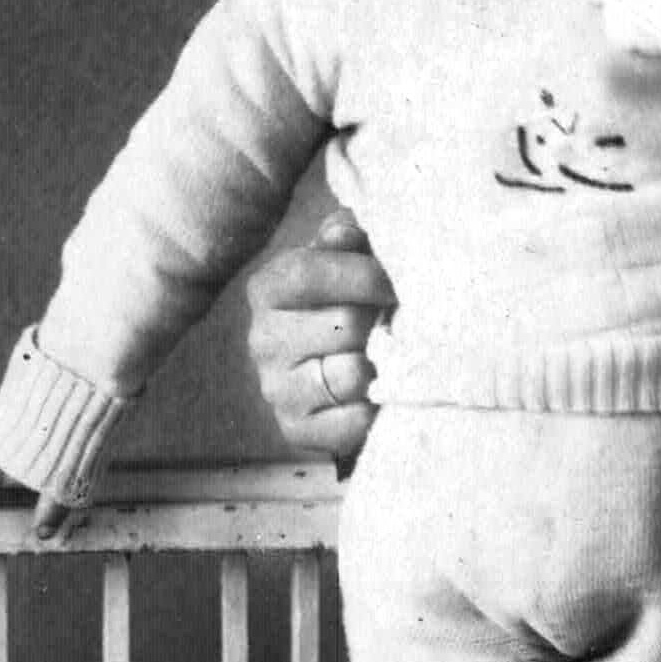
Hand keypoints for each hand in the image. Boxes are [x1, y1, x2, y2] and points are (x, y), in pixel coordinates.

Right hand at [245, 213, 393, 460]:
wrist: (333, 368)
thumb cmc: (345, 301)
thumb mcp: (344, 259)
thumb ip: (346, 238)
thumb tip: (346, 231)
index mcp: (269, 289)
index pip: (308, 274)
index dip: (363, 276)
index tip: (393, 284)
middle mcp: (263, 339)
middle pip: (343, 324)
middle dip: (381, 323)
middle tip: (397, 324)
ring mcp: (276, 388)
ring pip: (350, 375)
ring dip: (381, 365)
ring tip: (389, 356)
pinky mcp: (296, 429)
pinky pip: (351, 422)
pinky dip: (374, 409)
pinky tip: (379, 393)